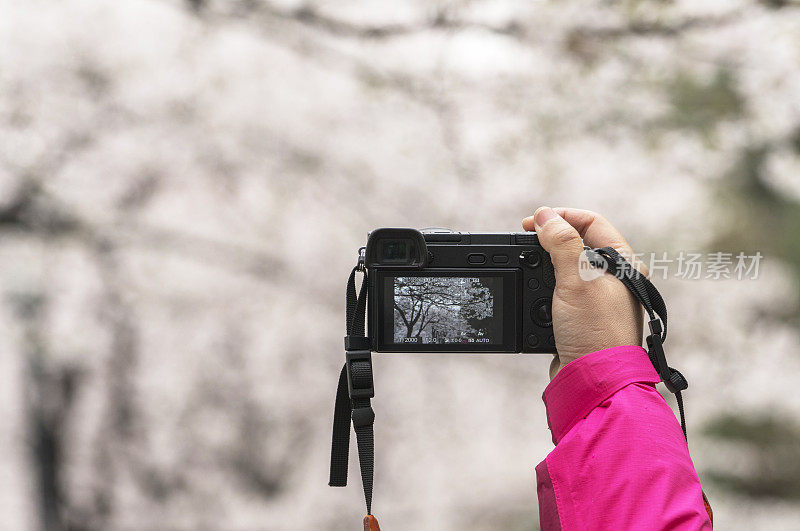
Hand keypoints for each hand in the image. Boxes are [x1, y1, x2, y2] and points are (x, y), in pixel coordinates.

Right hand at [522, 207, 646, 378]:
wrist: (593, 381)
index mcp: (622, 263)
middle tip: (525, 241)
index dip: (560, 217)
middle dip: (548, 239)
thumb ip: (561, 244)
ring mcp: (597, 297)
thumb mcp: (576, 282)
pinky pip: (560, 289)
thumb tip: (544, 216)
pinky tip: (533, 293)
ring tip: (527, 266)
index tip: (532, 223)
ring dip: (544, 263)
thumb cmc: (596, 333)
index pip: (591, 222)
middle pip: (576, 242)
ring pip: (565, 266)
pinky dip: (543, 287)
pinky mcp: (582, 315)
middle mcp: (613, 278)